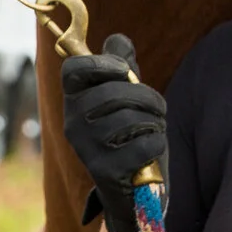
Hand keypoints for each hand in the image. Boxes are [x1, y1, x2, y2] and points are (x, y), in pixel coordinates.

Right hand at [60, 34, 167, 231]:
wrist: (131, 192)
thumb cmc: (129, 138)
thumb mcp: (126, 101)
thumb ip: (122, 69)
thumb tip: (119, 39)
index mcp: (74, 101)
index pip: (74, 68)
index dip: (103, 63)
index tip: (124, 72)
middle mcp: (73, 123)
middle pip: (113, 91)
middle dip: (147, 96)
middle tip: (158, 108)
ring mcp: (86, 148)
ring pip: (131, 117)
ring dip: (155, 121)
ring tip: (154, 129)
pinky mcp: (104, 171)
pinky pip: (142, 144)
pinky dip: (156, 143)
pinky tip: (151, 151)